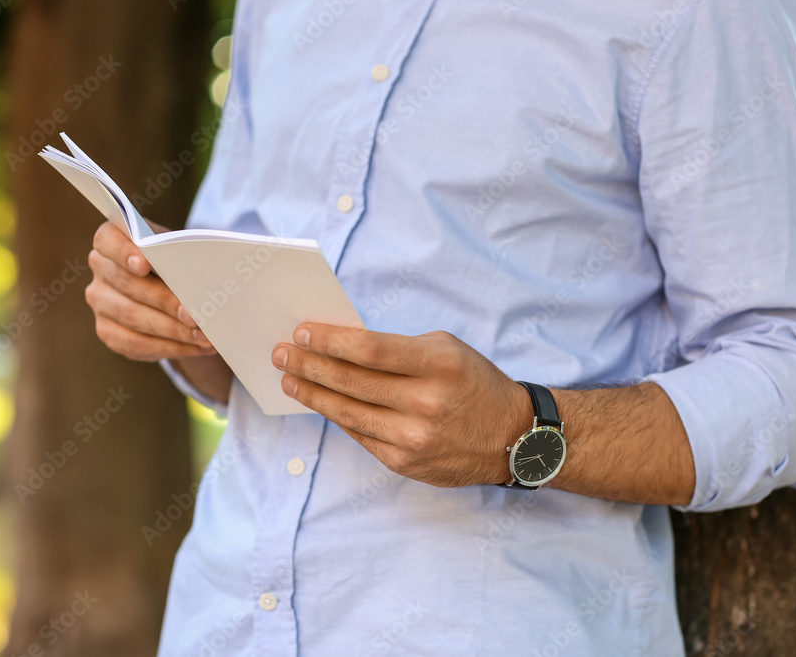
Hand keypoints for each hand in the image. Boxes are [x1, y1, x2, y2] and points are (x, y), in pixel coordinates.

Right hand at [85, 220, 215, 361]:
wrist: (175, 288)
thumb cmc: (180, 262)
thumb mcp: (183, 251)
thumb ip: (184, 256)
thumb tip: (206, 277)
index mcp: (113, 238)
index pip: (108, 239)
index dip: (124, 251)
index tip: (144, 264)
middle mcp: (101, 267)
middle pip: (128, 284)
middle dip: (166, 303)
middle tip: (196, 317)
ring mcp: (100, 300)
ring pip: (133, 317)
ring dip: (173, 330)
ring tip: (204, 337)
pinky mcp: (107, 330)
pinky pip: (135, 343)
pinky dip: (169, 347)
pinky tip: (195, 347)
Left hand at [271, 325, 532, 486]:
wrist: (513, 436)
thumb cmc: (475, 384)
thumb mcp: (446, 350)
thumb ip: (398, 348)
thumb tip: (342, 345)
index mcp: (438, 365)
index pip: (368, 349)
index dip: (329, 340)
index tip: (303, 332)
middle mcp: (425, 403)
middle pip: (350, 382)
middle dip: (309, 365)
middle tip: (282, 354)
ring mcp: (413, 437)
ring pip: (347, 413)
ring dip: (312, 394)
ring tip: (290, 379)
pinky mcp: (405, 462)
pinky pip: (360, 435)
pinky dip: (338, 417)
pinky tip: (321, 403)